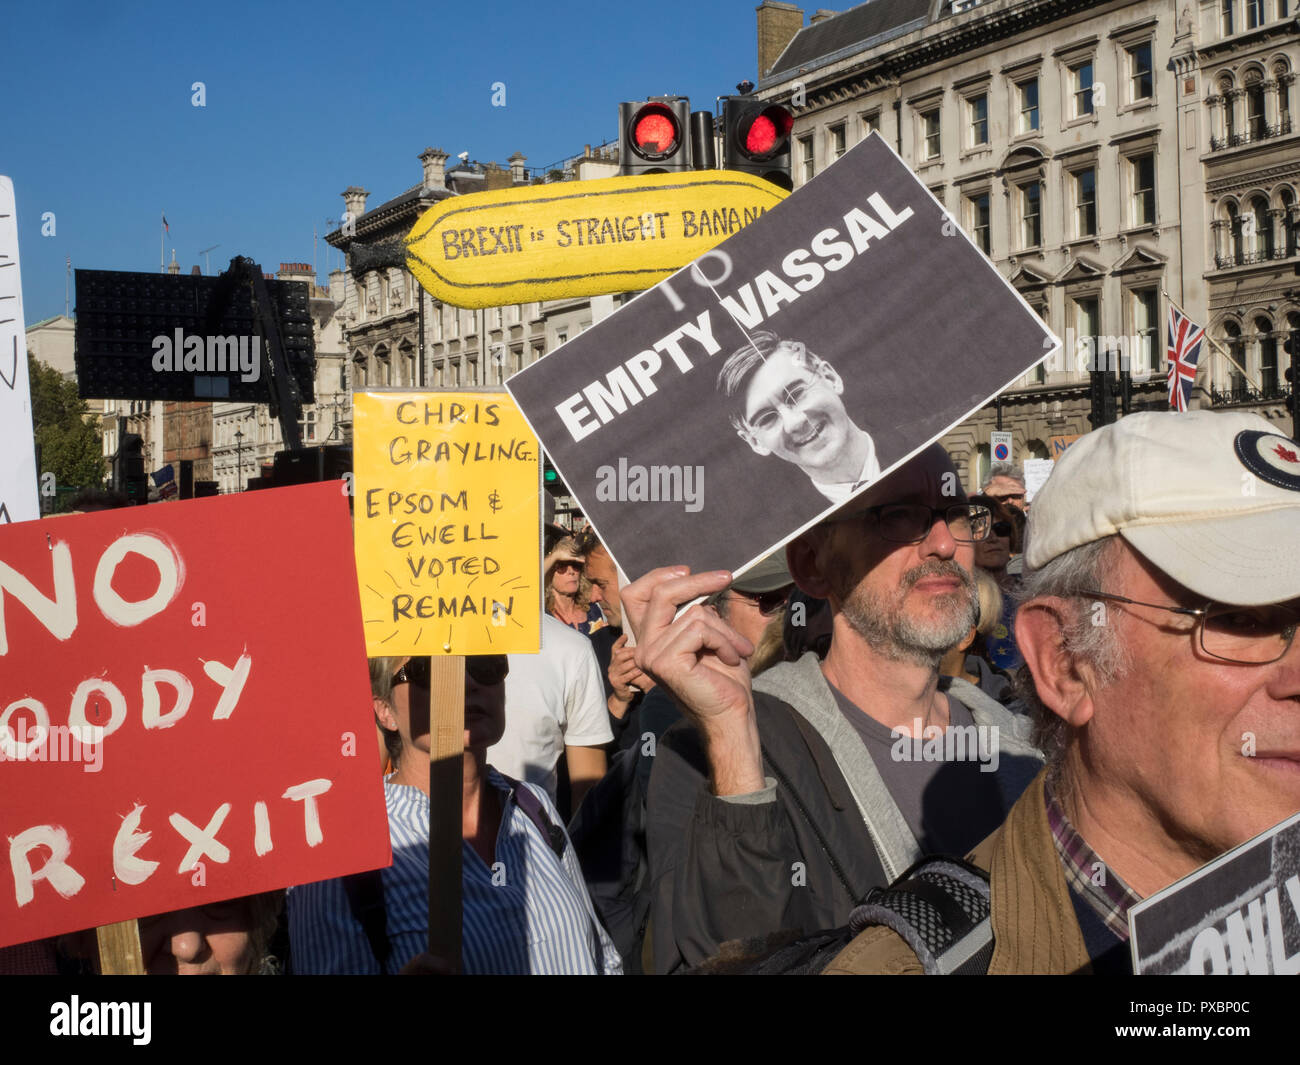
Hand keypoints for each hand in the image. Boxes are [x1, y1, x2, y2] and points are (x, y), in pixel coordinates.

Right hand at [608, 634, 653, 700]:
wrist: (622, 696)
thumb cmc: (628, 680)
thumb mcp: (628, 668)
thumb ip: (630, 659)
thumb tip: (638, 647)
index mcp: (613, 662)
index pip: (614, 649)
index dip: (619, 642)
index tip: (626, 635)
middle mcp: (611, 667)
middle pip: (619, 656)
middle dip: (630, 652)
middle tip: (640, 650)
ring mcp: (612, 675)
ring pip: (623, 665)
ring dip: (634, 662)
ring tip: (642, 660)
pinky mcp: (616, 683)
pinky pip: (627, 676)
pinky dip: (635, 673)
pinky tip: (641, 670)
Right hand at [622, 568, 764, 794]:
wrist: (731, 715)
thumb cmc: (723, 679)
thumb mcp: (708, 635)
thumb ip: (695, 612)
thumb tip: (702, 583)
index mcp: (649, 639)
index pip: (635, 595)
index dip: (658, 576)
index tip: (688, 570)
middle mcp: (643, 646)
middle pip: (660, 593)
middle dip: (697, 581)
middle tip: (727, 577)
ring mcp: (650, 654)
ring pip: (693, 613)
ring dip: (724, 629)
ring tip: (738, 649)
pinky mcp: (664, 662)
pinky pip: (700, 629)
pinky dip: (724, 640)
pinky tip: (732, 658)